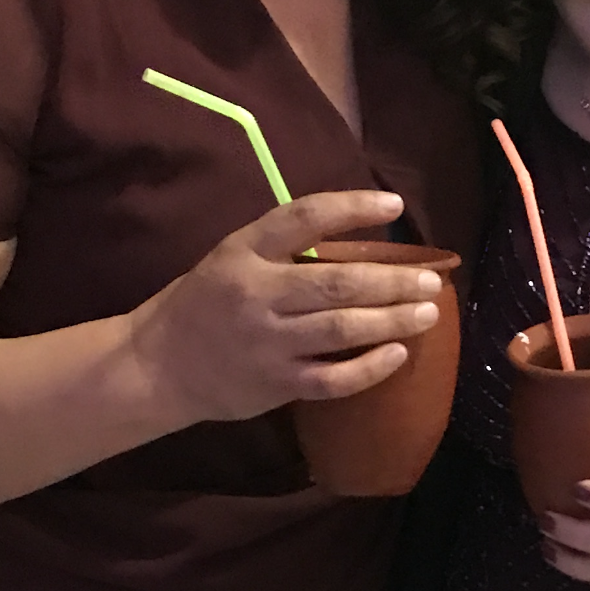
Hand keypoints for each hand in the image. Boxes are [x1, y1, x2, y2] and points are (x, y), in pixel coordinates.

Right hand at [129, 190, 445, 428]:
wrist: (159, 365)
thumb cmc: (206, 303)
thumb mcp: (232, 257)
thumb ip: (283, 247)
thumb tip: (359, 238)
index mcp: (245, 252)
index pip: (304, 218)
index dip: (353, 207)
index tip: (395, 206)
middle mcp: (258, 294)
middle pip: (337, 282)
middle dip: (392, 281)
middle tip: (431, 279)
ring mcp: (268, 342)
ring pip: (342, 330)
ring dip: (392, 320)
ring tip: (428, 312)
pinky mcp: (276, 384)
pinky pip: (333, 379)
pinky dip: (370, 368)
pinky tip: (398, 354)